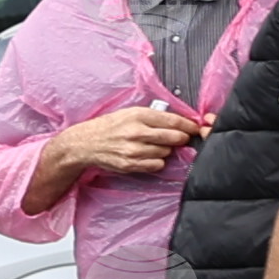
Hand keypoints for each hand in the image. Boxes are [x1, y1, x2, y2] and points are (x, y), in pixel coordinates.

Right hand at [45, 105, 202, 188]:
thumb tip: (180, 123)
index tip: (194, 128)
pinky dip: (156, 162)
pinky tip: (147, 156)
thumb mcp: (129, 113)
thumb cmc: (107, 127)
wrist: (84, 143)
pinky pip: (156, 165)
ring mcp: (133, 150)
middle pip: (175, 138)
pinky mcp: (130, 164)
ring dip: (165, 150)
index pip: (174, 121)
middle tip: (179, 138)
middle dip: (181, 139)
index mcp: (138, 115)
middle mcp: (136, 132)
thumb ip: (154, 117)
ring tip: (153, 146)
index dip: (189, 126)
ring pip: (166, 152)